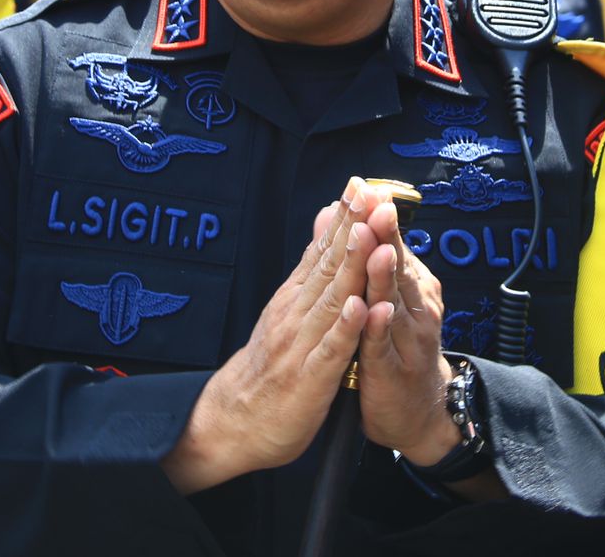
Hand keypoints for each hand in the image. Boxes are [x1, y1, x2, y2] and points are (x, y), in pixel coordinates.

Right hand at [161, 181, 374, 494]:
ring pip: (331, 301)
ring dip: (351, 267)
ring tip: (367, 235)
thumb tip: (326, 222)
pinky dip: (345, 329)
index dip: (344, 217)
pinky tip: (360, 307)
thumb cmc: (269, 365)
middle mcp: (296, 314)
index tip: (362, 184)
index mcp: (295, 299)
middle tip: (369, 194)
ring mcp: (302, 345)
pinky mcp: (309, 379)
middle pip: (328, 266)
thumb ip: (308, 269)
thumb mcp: (288, 310)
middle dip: (351, 229)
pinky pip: (330, 351)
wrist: (235, 420)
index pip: (322, 251)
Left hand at [353, 187, 453, 462]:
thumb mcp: (383, 296)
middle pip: (396, 265)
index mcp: (409, 285)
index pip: (392, 244)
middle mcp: (414, 305)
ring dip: (385, 275)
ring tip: (378, 248)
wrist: (418, 411)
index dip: (379, 217)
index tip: (367, 187)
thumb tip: (349, 212)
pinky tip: (376, 311)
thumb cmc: (396, 346)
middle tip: (378, 204)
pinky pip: (385, 345)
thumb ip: (368, 257)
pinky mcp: (393, 369)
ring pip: (394, 301)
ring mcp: (406, 337)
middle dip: (386, 236)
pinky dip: (381, 327)